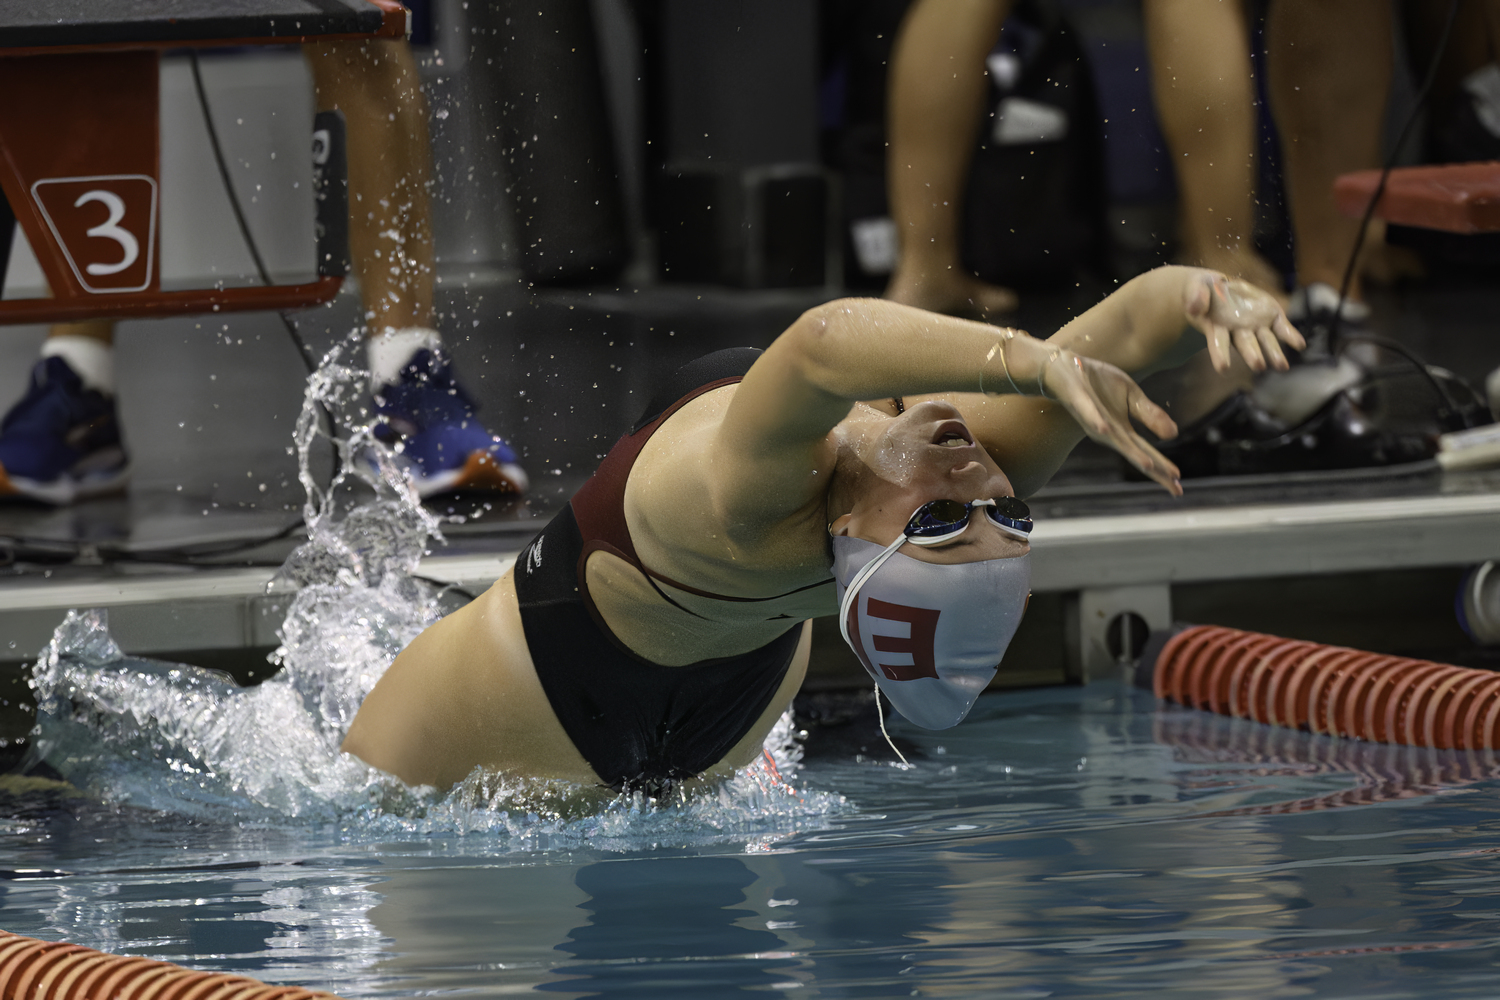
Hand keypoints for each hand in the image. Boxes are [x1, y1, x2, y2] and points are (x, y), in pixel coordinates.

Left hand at [1038, 349, 1182, 495]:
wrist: (1067, 368)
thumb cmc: (1099, 385)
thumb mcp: (1132, 396)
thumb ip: (1150, 415)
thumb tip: (1174, 435)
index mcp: (1122, 430)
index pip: (1146, 453)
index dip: (1162, 469)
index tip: (1178, 486)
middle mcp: (1108, 431)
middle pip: (1135, 453)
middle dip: (1154, 470)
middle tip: (1174, 488)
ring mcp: (1093, 418)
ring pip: (1114, 439)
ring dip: (1132, 452)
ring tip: (1149, 465)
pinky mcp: (1078, 401)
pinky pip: (1088, 413)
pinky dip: (1096, 421)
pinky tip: (1105, 429)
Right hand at [1184, 271, 1304, 372]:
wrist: (1218, 286)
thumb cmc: (1203, 290)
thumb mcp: (1194, 287)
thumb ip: (1195, 296)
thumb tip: (1195, 308)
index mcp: (1217, 326)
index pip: (1218, 342)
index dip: (1220, 354)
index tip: (1223, 368)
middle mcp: (1238, 331)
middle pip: (1246, 344)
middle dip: (1252, 355)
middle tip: (1259, 366)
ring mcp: (1255, 324)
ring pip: (1266, 340)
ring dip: (1274, 353)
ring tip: (1282, 366)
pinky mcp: (1270, 315)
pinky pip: (1282, 327)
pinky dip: (1291, 336)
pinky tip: (1300, 344)